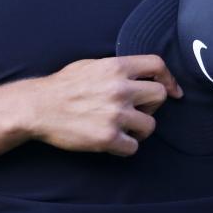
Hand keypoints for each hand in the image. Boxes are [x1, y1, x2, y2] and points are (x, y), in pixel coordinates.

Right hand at [21, 55, 183, 156]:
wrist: (38, 107)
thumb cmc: (62, 86)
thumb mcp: (91, 64)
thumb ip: (117, 68)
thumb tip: (140, 72)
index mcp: (116, 67)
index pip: (157, 65)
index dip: (168, 78)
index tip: (173, 91)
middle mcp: (119, 88)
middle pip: (159, 96)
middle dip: (151, 105)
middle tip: (136, 110)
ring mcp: (115, 114)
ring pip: (150, 125)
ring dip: (139, 129)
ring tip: (122, 128)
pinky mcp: (107, 138)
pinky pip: (133, 147)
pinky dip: (125, 147)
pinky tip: (112, 141)